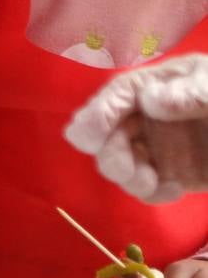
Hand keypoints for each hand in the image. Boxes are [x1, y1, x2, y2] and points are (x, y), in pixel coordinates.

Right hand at [66, 53, 207, 201]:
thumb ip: (190, 94)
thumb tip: (149, 100)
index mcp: (161, 84)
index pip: (117, 95)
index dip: (97, 114)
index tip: (86, 137)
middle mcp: (151, 115)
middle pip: (108, 132)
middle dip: (109, 150)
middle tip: (126, 168)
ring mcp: (162, 147)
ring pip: (121, 162)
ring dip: (126, 175)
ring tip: (150, 182)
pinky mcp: (177, 174)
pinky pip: (149, 187)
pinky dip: (151, 192)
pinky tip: (172, 191)